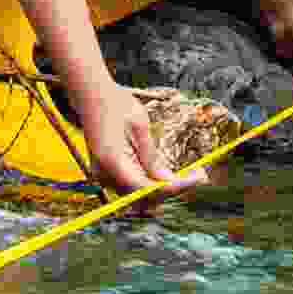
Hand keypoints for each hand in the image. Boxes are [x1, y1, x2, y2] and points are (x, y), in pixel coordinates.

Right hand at [74, 78, 205, 199]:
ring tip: (189, 175)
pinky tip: (169, 173)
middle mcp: (106, 175)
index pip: (148, 189)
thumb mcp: (140, 128)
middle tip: (200, 175)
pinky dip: (151, 184)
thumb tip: (168, 181)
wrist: (92, 96)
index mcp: (113, 163)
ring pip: (140, 197)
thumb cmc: (117, 104)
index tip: (199, 177)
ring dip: (163, 190)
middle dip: (173, 190)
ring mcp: (104, 176)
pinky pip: (133, 188)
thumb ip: (151, 158)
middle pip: (145, 198)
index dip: (176, 187)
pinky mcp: (107, 173)